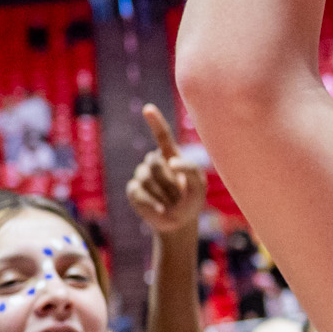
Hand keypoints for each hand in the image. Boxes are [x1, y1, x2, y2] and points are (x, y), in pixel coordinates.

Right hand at [125, 105, 205, 240]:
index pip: (162, 135)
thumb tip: (171, 162)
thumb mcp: (199, 186)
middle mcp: (154, 162)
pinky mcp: (134, 191)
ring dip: (162, 194)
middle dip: (167, 181)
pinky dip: (152, 205)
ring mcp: (142, 175)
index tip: (148, 108)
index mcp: (171, 156)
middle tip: (178, 194)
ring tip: (170, 202)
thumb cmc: (191, 201)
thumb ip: (192, 170)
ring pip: (145, 178)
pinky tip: (160, 210)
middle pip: (154, 162)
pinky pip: (138, 193)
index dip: (155, 122)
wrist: (179, 223)